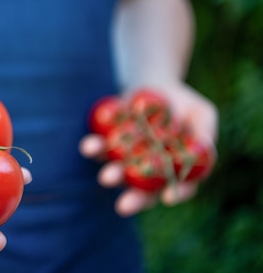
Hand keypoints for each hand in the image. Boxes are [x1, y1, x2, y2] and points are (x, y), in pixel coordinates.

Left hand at [79, 83, 217, 215]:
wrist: (155, 85)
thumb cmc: (185, 105)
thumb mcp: (201, 114)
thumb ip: (204, 132)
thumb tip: (203, 149)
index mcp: (176, 171)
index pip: (179, 187)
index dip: (176, 193)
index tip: (168, 198)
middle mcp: (149, 171)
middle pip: (143, 190)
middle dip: (134, 199)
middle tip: (124, 206)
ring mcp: (127, 158)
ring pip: (118, 171)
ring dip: (112, 175)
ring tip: (106, 178)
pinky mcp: (108, 142)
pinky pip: (99, 147)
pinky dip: (94, 147)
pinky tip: (87, 147)